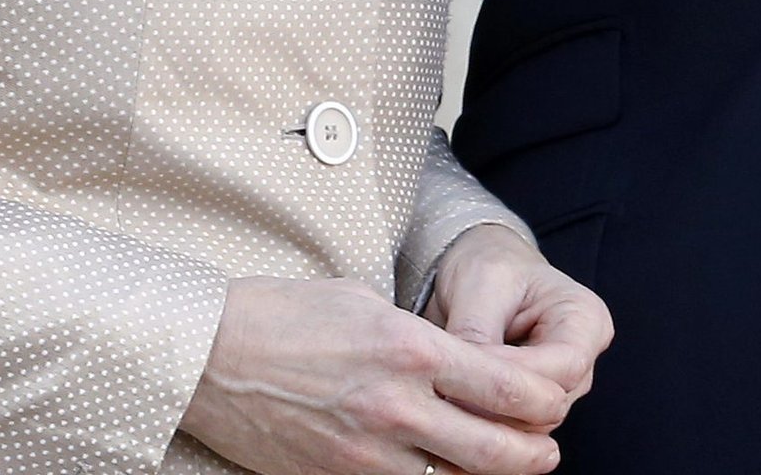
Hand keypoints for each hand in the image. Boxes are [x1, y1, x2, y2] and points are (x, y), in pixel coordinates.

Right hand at [179, 275, 569, 474]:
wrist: (207, 355)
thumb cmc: (284, 315)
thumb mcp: (367, 301)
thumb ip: (420, 337)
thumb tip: (459, 361)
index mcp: (412, 349)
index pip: (508, 387)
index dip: (545, 403)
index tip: (553, 402)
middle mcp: (398, 406)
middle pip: (496, 449)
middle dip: (535, 455)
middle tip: (547, 452)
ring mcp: (366, 451)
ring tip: (503, 467)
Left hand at [425, 224, 612, 412]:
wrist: (481, 267)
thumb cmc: (489, 265)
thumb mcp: (481, 284)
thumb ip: (477, 335)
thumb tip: (460, 386)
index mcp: (585, 320)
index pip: (565, 367)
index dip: (517, 377)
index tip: (467, 370)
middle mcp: (581, 357)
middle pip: (551, 405)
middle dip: (499, 405)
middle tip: (445, 394)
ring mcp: (560, 385)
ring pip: (530, 425)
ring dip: (487, 418)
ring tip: (442, 399)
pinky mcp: (533, 402)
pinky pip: (512, 428)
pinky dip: (481, 423)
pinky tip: (449, 409)